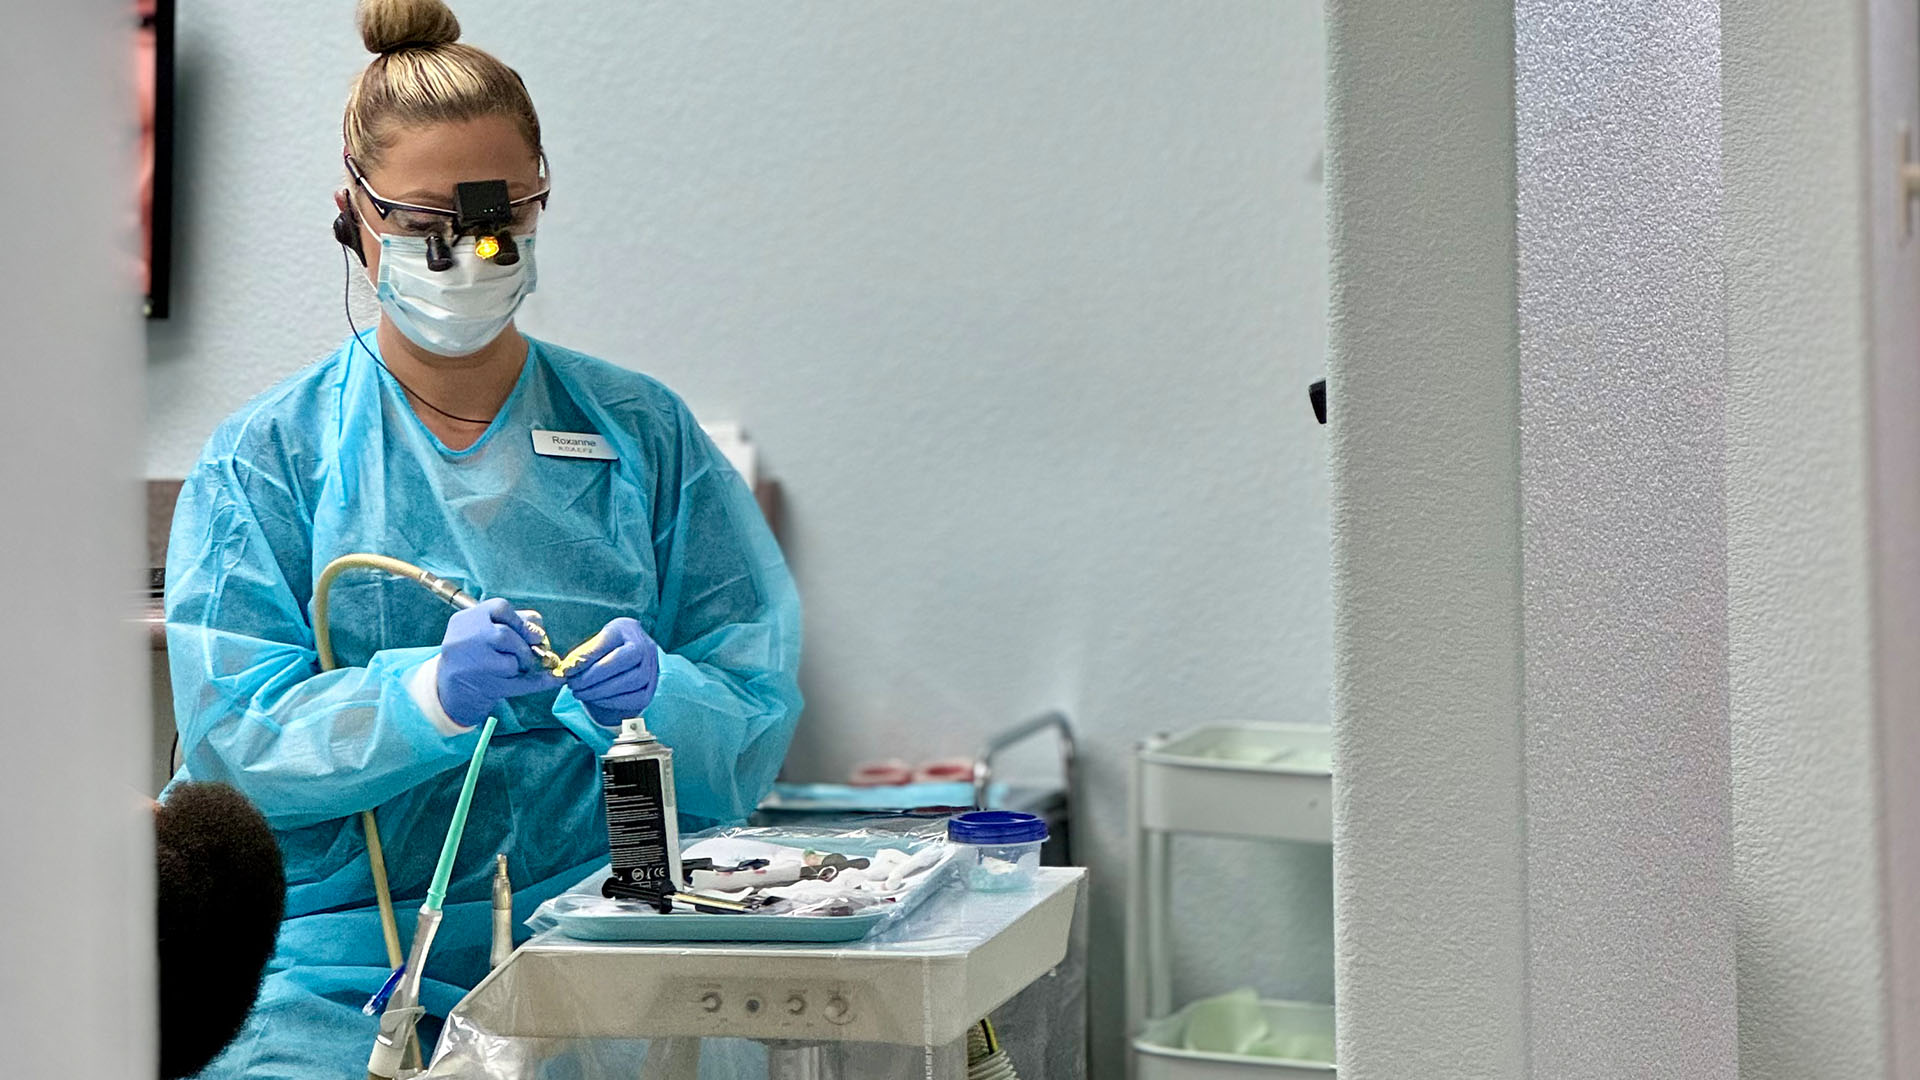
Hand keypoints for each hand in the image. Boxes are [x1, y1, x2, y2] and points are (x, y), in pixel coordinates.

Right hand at [436, 599, 561, 727]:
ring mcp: (470, 665)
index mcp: (464, 620)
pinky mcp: (483, 687)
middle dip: (524, 646)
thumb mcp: (485, 631)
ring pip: (510, 660)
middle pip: (506, 635)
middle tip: (530, 653)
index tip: (532, 633)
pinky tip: (543, 679)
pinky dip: (535, 681)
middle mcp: (463, 640)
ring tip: (517, 667)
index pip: (500, 608)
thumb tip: (538, 630)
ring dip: (523, 663)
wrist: (451, 690)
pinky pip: (519, 683)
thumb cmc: (474, 654)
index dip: (520, 621)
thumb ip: (515, 622)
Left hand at [561, 617, 661, 726]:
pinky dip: (612, 701)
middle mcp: (645, 646)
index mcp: (627, 628)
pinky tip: (596, 699)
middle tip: (573, 685)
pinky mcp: (650, 688)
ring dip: (600, 691)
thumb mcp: (594, 645)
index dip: (585, 658)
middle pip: (620, 661)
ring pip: (629, 681)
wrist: (628, 662)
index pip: (605, 643)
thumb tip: (567, 670)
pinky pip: (634, 698)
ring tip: (581, 693)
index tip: (567, 670)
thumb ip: (582, 655)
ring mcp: (652, 668)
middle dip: (591, 677)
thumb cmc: (606, 651)